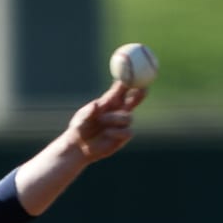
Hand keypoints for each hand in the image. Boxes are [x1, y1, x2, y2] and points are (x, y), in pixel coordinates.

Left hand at [13, 81, 146, 215]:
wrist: (79, 147)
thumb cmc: (79, 129)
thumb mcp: (81, 119)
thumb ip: (89, 112)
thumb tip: (96, 105)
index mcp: (109, 102)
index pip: (122, 89)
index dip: (128, 81)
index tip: (132, 75)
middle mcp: (118, 111)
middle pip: (134, 99)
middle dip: (140, 93)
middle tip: (143, 89)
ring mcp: (122, 124)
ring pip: (129, 117)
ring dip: (115, 118)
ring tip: (102, 121)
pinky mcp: (123, 137)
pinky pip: (128, 132)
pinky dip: (118, 132)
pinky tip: (107, 133)